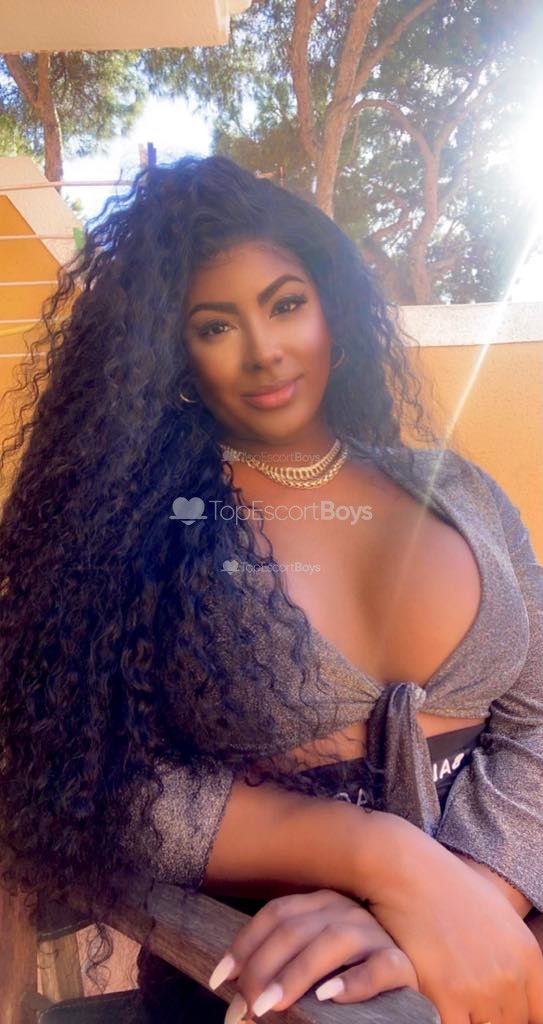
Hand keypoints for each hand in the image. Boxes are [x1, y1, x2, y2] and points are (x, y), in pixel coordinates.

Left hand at [208, 888, 418, 1020]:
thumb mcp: (309, 966)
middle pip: (295, 929)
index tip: (219, 981)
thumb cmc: (345, 976)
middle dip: (263, 967)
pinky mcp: (401, 964)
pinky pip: (379, 967)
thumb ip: (277, 972)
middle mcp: (346, 910)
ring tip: (271, 1005)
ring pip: (332, 941)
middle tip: (246, 1006)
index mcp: (321, 904)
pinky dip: (353, 982)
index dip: (244, 945)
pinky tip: (328, 997)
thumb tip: (231, 1001)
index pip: (275, 914)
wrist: (401, 997)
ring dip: (297, 974)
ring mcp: (375, 934)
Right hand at [364, 820, 542, 1023]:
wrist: (409, 870)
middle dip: (487, 1016)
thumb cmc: (447, 887)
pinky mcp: (446, 994)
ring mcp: (479, 987)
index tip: (497, 1010)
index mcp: (527, 956)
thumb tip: (513, 986)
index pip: (538, 1014)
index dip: (517, 1016)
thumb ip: (512, 956)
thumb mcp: (498, 915)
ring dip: (465, 1019)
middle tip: (465, 999)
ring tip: (449, 999)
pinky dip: (442, 1021)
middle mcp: (509, 974)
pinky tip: (434, 1003)